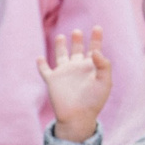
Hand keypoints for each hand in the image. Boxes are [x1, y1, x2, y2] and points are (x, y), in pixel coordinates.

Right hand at [37, 27, 112, 142]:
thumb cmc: (94, 101)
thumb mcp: (104, 82)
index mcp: (91, 68)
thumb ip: (103, 65)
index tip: (97, 27)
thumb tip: (95, 51)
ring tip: (61, 36)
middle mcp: (77, 68)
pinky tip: (39, 58)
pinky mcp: (52, 81)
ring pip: (61, 56)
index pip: (94, 49)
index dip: (96, 38)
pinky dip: (41, 64)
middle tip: (77, 31)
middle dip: (77, 40)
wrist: (78, 117)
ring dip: (60, 46)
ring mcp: (64, 74)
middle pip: (77, 50)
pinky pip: (45, 70)